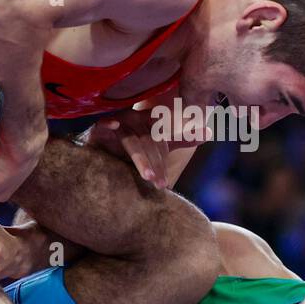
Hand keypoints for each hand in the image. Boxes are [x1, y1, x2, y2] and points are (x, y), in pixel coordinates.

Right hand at [86, 99, 203, 188]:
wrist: (95, 152)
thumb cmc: (125, 149)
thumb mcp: (155, 146)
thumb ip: (180, 139)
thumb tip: (209, 132)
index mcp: (146, 122)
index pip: (160, 138)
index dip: (166, 156)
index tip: (168, 181)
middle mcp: (131, 119)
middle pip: (148, 142)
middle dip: (155, 164)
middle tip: (160, 184)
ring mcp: (114, 123)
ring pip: (130, 140)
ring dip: (139, 158)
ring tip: (147, 176)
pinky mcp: (96, 127)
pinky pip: (102, 123)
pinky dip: (107, 122)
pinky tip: (113, 124)